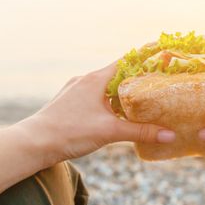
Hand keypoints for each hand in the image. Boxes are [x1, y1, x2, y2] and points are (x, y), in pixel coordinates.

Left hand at [18, 62, 175, 164]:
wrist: (34, 144)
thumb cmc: (69, 132)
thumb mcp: (110, 132)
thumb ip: (141, 132)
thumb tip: (170, 135)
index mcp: (95, 79)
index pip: (126, 62)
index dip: (144, 61)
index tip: (161, 62)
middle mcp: (85, 81)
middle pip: (117, 75)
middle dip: (136, 81)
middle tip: (155, 87)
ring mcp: (75, 92)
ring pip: (105, 89)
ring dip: (122, 95)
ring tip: (140, 104)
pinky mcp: (70, 104)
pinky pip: (95, 99)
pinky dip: (108, 104)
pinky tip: (115, 116)